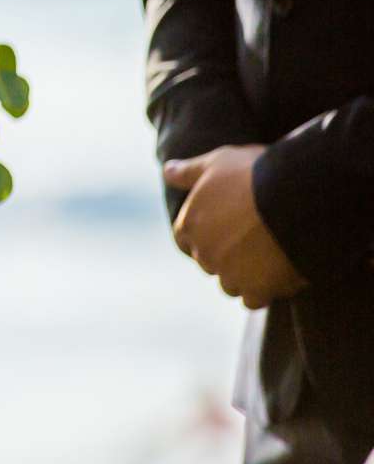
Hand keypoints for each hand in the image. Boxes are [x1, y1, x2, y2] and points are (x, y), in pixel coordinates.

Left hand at [166, 146, 307, 307]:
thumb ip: (189, 172)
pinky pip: (254, 299)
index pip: (185, 240)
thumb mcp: (218, 163)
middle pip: (209, 262)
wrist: (295, 198)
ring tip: (267, 258)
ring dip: (244, 276)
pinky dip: (264, 290)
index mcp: (189, 225)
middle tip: (252, 241)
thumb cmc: (255, 175)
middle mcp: (204, 253)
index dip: (202, 236)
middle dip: (225, 255)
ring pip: (230, 284)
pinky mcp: (256, 290)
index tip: (221, 231)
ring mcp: (229, 274)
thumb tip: (167, 171)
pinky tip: (279, 274)